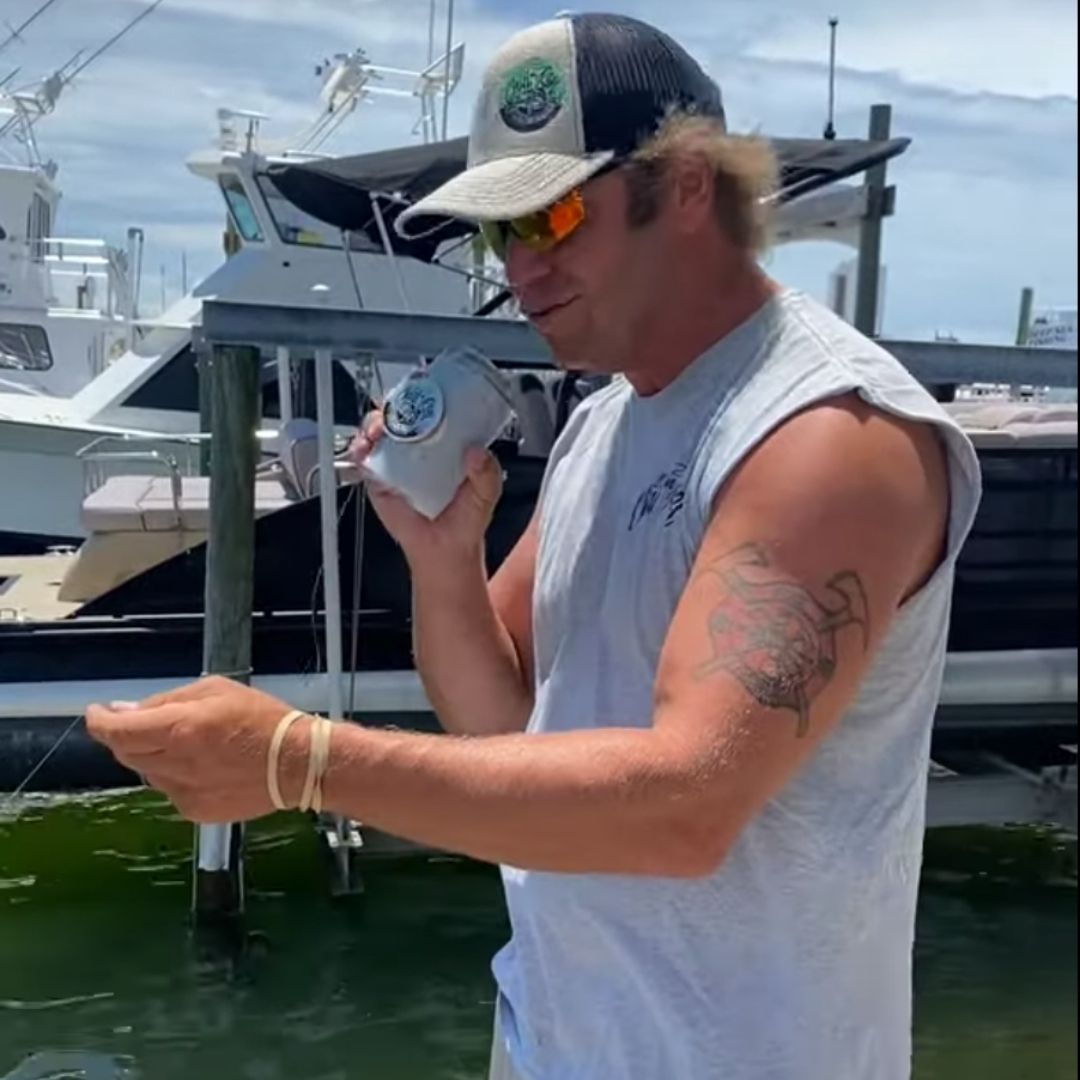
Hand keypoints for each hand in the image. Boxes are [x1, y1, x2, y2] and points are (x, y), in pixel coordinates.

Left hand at [85, 677, 309, 823]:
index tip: (98, 713)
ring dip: (155, 755)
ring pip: (148, 772)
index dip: (100, 721)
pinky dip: (176, 775)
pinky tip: (207, 765)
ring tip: (192, 743)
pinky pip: (170, 789)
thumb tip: (128, 712)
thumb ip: (168, 700)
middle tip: (147, 722)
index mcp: (180, 730)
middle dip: (128, 736)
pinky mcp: (195, 812)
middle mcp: (175, 765)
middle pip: (126, 753)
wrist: (298, 764)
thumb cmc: (263, 719)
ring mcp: (183, 793)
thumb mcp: (216, 690)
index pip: (117, 732)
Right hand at [349, 410, 502, 567]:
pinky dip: (359, 449)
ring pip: (378, 431)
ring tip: (379, 430)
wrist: (445, 548)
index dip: (424, 398)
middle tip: (398, 412)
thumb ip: (487, 471)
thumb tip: (477, 451)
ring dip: (374, 424)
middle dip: (394, 406)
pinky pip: (363, 457)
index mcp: (445, 444)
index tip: (422, 392)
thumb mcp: (486, 491)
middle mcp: (418, 448)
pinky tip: (364, 449)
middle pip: (399, 415)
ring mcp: (396, 462)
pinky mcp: (378, 479)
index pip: (430, 411)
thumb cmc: (465, 518)